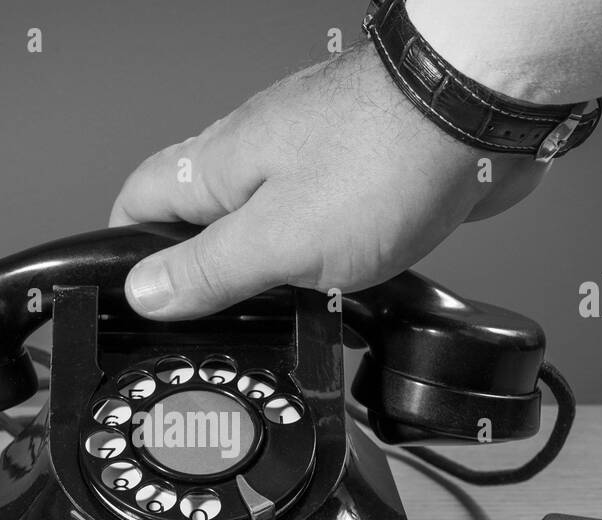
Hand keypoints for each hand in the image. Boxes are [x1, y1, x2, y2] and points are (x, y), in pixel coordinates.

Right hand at [110, 42, 546, 318]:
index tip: (133, 302)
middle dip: (199, 275)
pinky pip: (315, 223)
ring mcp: (305, 161)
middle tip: (209, 326)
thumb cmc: (383, 159)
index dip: (126, 255)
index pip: (136, 204)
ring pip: (260, 224)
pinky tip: (336, 287)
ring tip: (276, 318)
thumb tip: (145, 294)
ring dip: (263, 271)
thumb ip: (208, 270)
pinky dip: (315, 259)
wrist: (475, 112)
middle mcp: (253, 156)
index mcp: (216, 167)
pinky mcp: (355, 174)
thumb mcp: (277, 240)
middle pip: (197, 219)